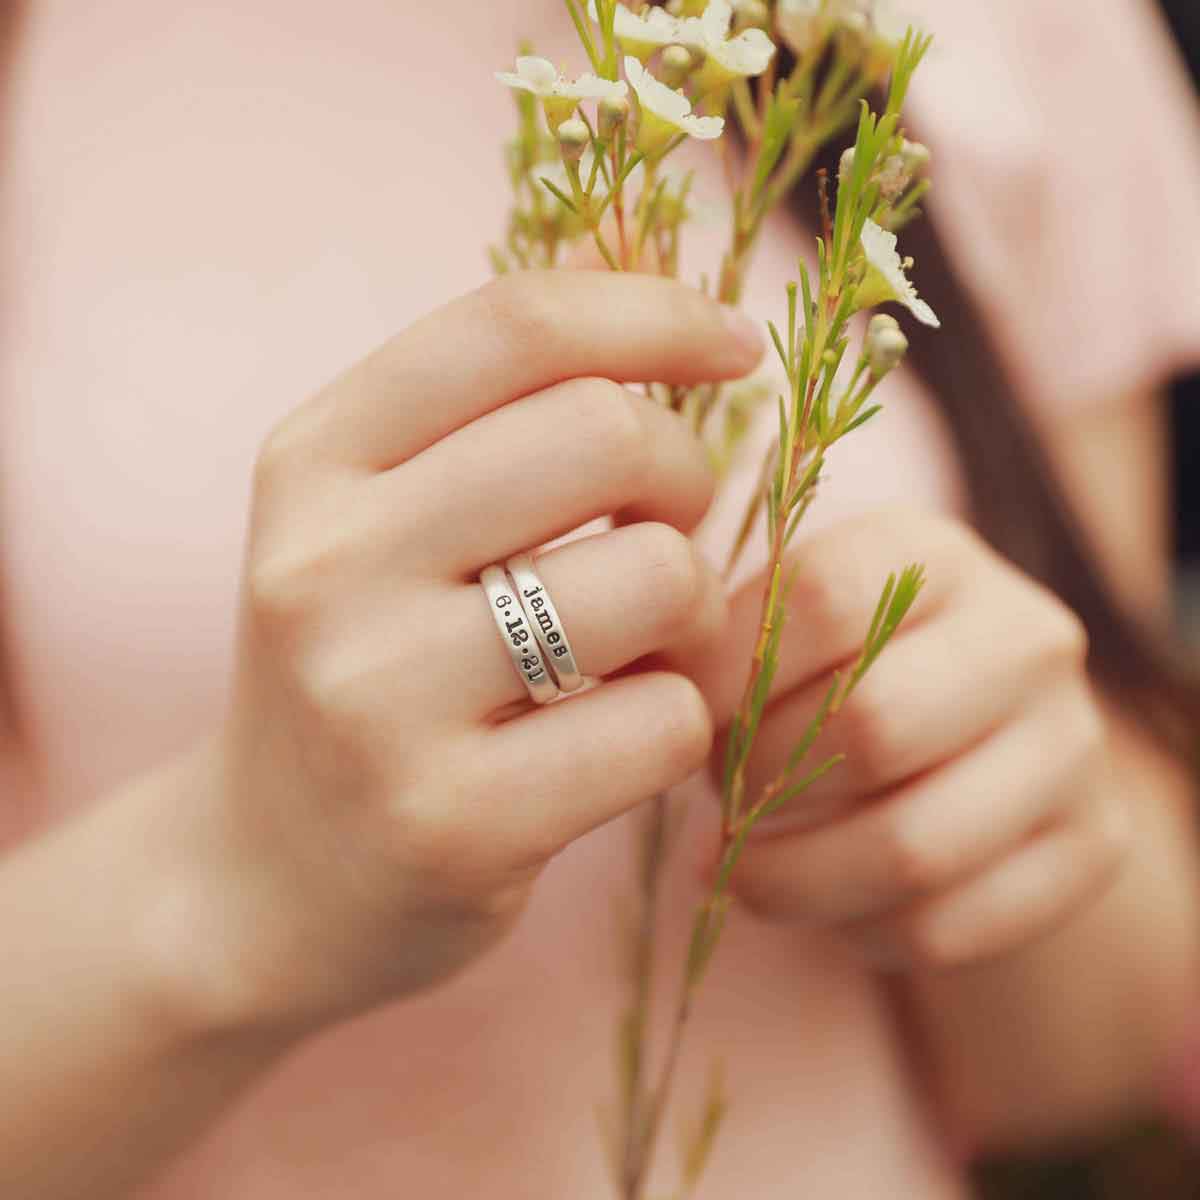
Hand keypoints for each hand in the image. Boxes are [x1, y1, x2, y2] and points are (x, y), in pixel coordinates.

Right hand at [172, 271, 763, 1031]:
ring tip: (649, 642)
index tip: (736, 343)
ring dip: (695, 607)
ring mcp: (380, 702)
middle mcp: (325, 568)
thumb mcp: (381, 514)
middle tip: (665, 529)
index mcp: (310, 464)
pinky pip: (663, 722)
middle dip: (685, 475)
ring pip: (656, 578)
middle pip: (606, 435)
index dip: (656, 312)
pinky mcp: (453, 824)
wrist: (266, 879)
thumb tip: (616, 239)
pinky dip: (683, 718)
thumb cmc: (362, 670)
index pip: (514, 327)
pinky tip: (626, 735)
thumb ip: (493, 385)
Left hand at [690, 509, 1128, 969]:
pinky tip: (824, 899)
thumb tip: (647, 693)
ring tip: (738, 869)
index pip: (823, 598)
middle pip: (873, 724)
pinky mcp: (1093, 845)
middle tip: (717, 798)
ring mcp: (1074, 743)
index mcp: (936, 556)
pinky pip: (950, 924)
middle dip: (764, 780)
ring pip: (913, 847)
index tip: (677, 718)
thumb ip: (725, 642)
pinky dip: (858, 930)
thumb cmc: (841, 676)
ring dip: (793, 877)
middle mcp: (1026, 635)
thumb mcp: (791, 632)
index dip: (728, 673)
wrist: (977, 749)